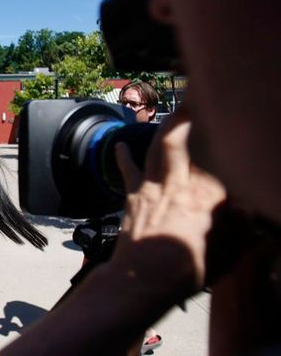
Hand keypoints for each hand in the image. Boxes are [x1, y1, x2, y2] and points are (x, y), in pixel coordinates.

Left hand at [114, 108, 226, 291]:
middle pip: (183, 140)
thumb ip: (242, 230)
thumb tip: (252, 213)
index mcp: (205, 197)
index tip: (235, 131)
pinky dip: (124, 156)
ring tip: (173, 108)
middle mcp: (177, 184)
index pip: (220, 162)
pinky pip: (128, 170)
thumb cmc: (186, 271)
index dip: (228, 144)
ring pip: (158, 147)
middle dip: (188, 114)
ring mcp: (152, 187)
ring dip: (165, 126)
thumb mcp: (227, 253)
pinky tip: (121, 145)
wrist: (141, 280)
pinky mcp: (133, 196)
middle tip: (195, 94)